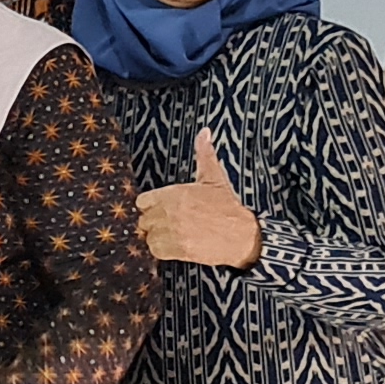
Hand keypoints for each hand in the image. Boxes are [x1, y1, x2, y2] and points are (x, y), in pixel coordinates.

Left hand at [135, 129, 263, 268]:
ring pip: (148, 237)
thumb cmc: (226, 206)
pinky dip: (163, 251)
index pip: (142, 201)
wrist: (242, 234)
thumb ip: (204, 154)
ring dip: (158, 238)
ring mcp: (173, 230)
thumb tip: (205, 131)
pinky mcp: (178, 248)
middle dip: (155, 223)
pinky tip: (177, 247)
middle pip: (143, 220)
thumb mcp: (213, 178)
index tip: (162, 210)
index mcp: (173, 192)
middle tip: (171, 225)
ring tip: (175, 236)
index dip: (151, 207)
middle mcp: (169, 211)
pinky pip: (156, 251)